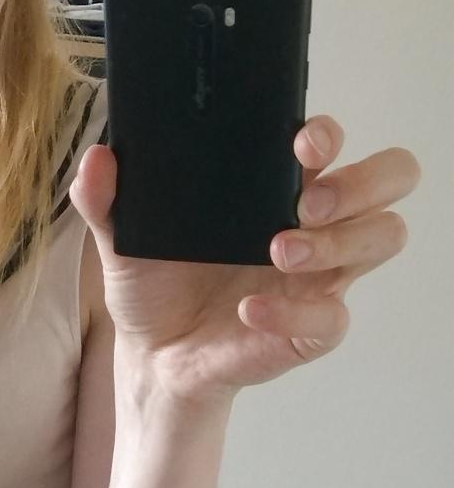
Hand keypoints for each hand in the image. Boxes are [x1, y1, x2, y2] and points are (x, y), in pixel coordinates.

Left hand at [69, 116, 421, 407]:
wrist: (151, 353)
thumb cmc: (155, 283)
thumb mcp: (121, 237)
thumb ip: (105, 198)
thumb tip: (98, 159)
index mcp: (274, 185)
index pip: (330, 143)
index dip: (329, 134)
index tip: (301, 143)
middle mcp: (312, 221)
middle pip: (388, 179)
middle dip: (361, 181)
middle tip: (306, 201)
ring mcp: (321, 273)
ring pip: (383, 236)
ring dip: (339, 240)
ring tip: (278, 250)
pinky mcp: (314, 326)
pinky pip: (335, 316)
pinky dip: (293, 311)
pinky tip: (249, 309)